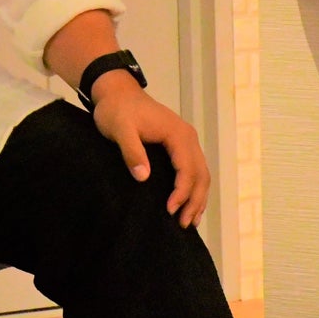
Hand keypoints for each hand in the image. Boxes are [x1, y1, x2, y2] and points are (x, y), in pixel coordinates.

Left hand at [88, 70, 209, 227]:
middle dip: (195, 201)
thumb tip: (144, 177)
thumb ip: (132, 151)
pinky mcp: (180, 144)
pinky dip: (195, 188)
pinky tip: (188, 203)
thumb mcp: (120, 129)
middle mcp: (188, 137)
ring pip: (202, 173)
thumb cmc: (116, 110)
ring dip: (198, 198)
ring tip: (190, 221)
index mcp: (178, 134)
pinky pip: (194, 169)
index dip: (181, 192)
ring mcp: (187, 140)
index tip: (170, 210)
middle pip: (201, 174)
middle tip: (184, 225)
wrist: (117, 92)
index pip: (187, 169)